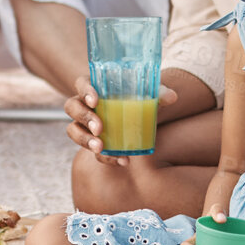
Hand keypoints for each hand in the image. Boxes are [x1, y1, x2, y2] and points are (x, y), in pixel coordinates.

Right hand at [64, 75, 178, 164]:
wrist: (139, 118)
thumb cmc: (138, 99)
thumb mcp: (148, 95)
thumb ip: (159, 94)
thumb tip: (172, 96)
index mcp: (94, 87)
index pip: (81, 83)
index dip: (85, 90)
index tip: (96, 100)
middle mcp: (84, 105)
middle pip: (72, 107)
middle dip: (84, 118)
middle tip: (99, 128)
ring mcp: (84, 125)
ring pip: (73, 131)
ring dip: (84, 140)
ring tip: (100, 148)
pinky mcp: (93, 143)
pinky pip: (92, 152)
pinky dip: (106, 158)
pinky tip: (122, 160)